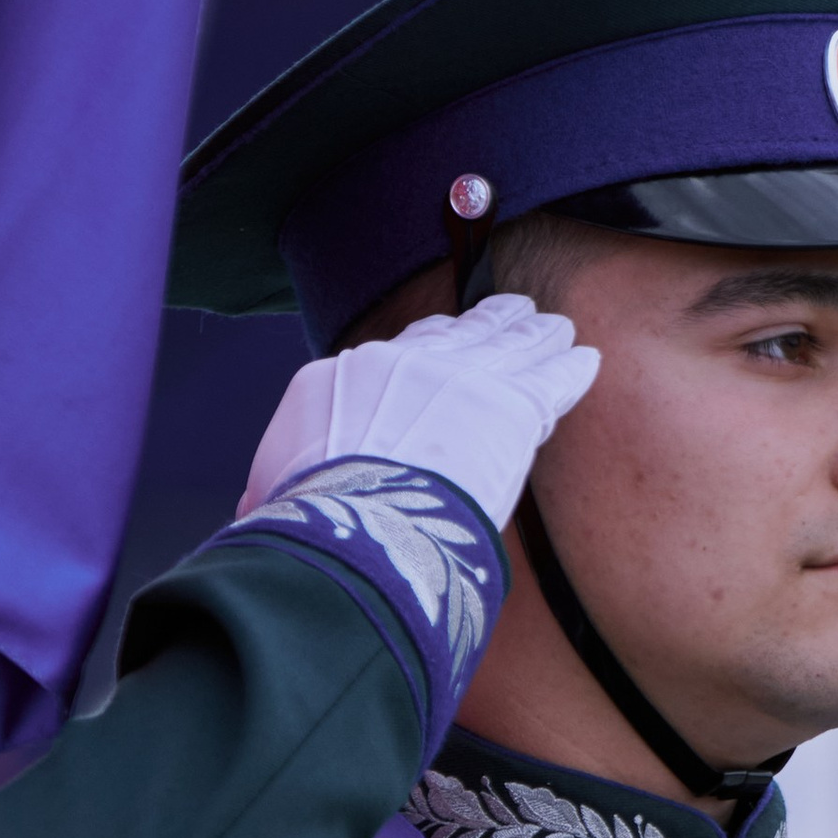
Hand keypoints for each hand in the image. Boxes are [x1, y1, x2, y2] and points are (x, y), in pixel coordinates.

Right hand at [238, 292, 598, 533]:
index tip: (446, 342)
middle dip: (488, 321)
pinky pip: (549, 380)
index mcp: (342, 378)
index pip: (394, 353)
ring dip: (534, 334)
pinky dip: (569, 369)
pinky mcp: (510, 408)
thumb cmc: (308, 520)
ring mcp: (461, 380)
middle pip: (458, 332)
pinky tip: (585, 360)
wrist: (354, 525)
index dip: (430, 345)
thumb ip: (275, 485)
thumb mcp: (273, 490)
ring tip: (555, 327)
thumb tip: (252, 508)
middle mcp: (403, 365)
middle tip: (512, 312)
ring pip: (508, 344)